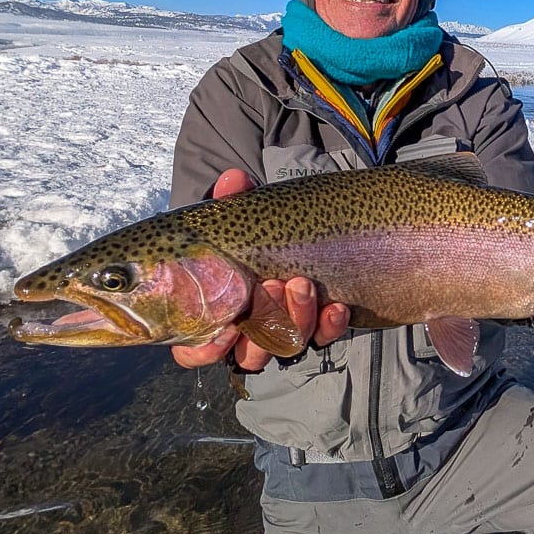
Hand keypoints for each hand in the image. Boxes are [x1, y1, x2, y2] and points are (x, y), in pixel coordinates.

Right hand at [170, 168, 350, 369]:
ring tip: (302, 283)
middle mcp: (247, 331)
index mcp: (214, 312)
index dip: (207, 350)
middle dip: (264, 322)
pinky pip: (324, 337)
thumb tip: (234, 180)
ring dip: (297, 318)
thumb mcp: (236, 215)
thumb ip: (230, 201)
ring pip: (288, 345)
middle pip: (251, 353)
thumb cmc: (248, 231)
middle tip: (272, 285)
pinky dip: (330, 326)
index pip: (197, 352)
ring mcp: (284, 330)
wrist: (291, 228)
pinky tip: (336, 307)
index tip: (226, 328)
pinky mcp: (317, 325)